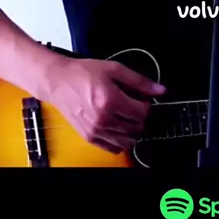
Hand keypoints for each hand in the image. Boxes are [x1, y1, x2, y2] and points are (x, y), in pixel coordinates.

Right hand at [47, 57, 165, 152]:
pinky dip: (120, 141)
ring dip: (132, 130)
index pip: (142, 113)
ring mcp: (96, 130)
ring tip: (125, 116)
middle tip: (133, 106)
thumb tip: (160, 90)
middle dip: (139, 117)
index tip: (141, 99)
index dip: (146, 105)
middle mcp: (104, 119)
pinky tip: (117, 127)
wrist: (59, 81)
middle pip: (137, 128)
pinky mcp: (89, 137)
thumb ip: (139, 81)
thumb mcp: (114, 69)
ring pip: (127, 141)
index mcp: (111, 100)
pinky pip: (113, 148)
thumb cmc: (83, 73)